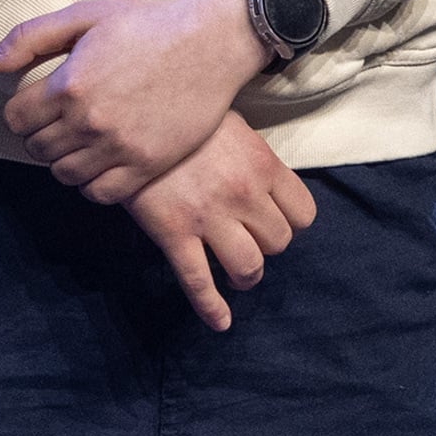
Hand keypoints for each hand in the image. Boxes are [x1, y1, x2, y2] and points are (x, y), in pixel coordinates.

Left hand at [0, 0, 268, 202]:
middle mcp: (89, 122)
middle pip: (37, 149)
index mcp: (69, 85)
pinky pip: (100, 193)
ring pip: (65, 174)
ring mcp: (119, 148)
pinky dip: (91, 183)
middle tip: (58, 121)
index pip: (16, 119)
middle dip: (40, 135)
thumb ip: (29, 39)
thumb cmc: (145, 24)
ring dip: (63, 160)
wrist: (209, 43)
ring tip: (78, 141)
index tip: (35, 104)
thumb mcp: (83, 17)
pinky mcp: (147, 166)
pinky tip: (98, 162)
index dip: (20, 112)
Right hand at [123, 115, 317, 332]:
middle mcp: (243, 193)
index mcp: (262, 164)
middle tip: (247, 238)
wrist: (132, 113)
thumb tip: (263, 180)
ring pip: (248, 267)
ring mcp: (209, 216)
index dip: (291, 222)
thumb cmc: (185, 115)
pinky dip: (211, 308)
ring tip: (236, 273)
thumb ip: (253, 157)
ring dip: (246, 276)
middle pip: (277, 243)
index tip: (276, 220)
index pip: (303, 214)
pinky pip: (199, 282)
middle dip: (265, 246)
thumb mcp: (232, 124)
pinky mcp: (175, 233)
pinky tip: (220, 322)